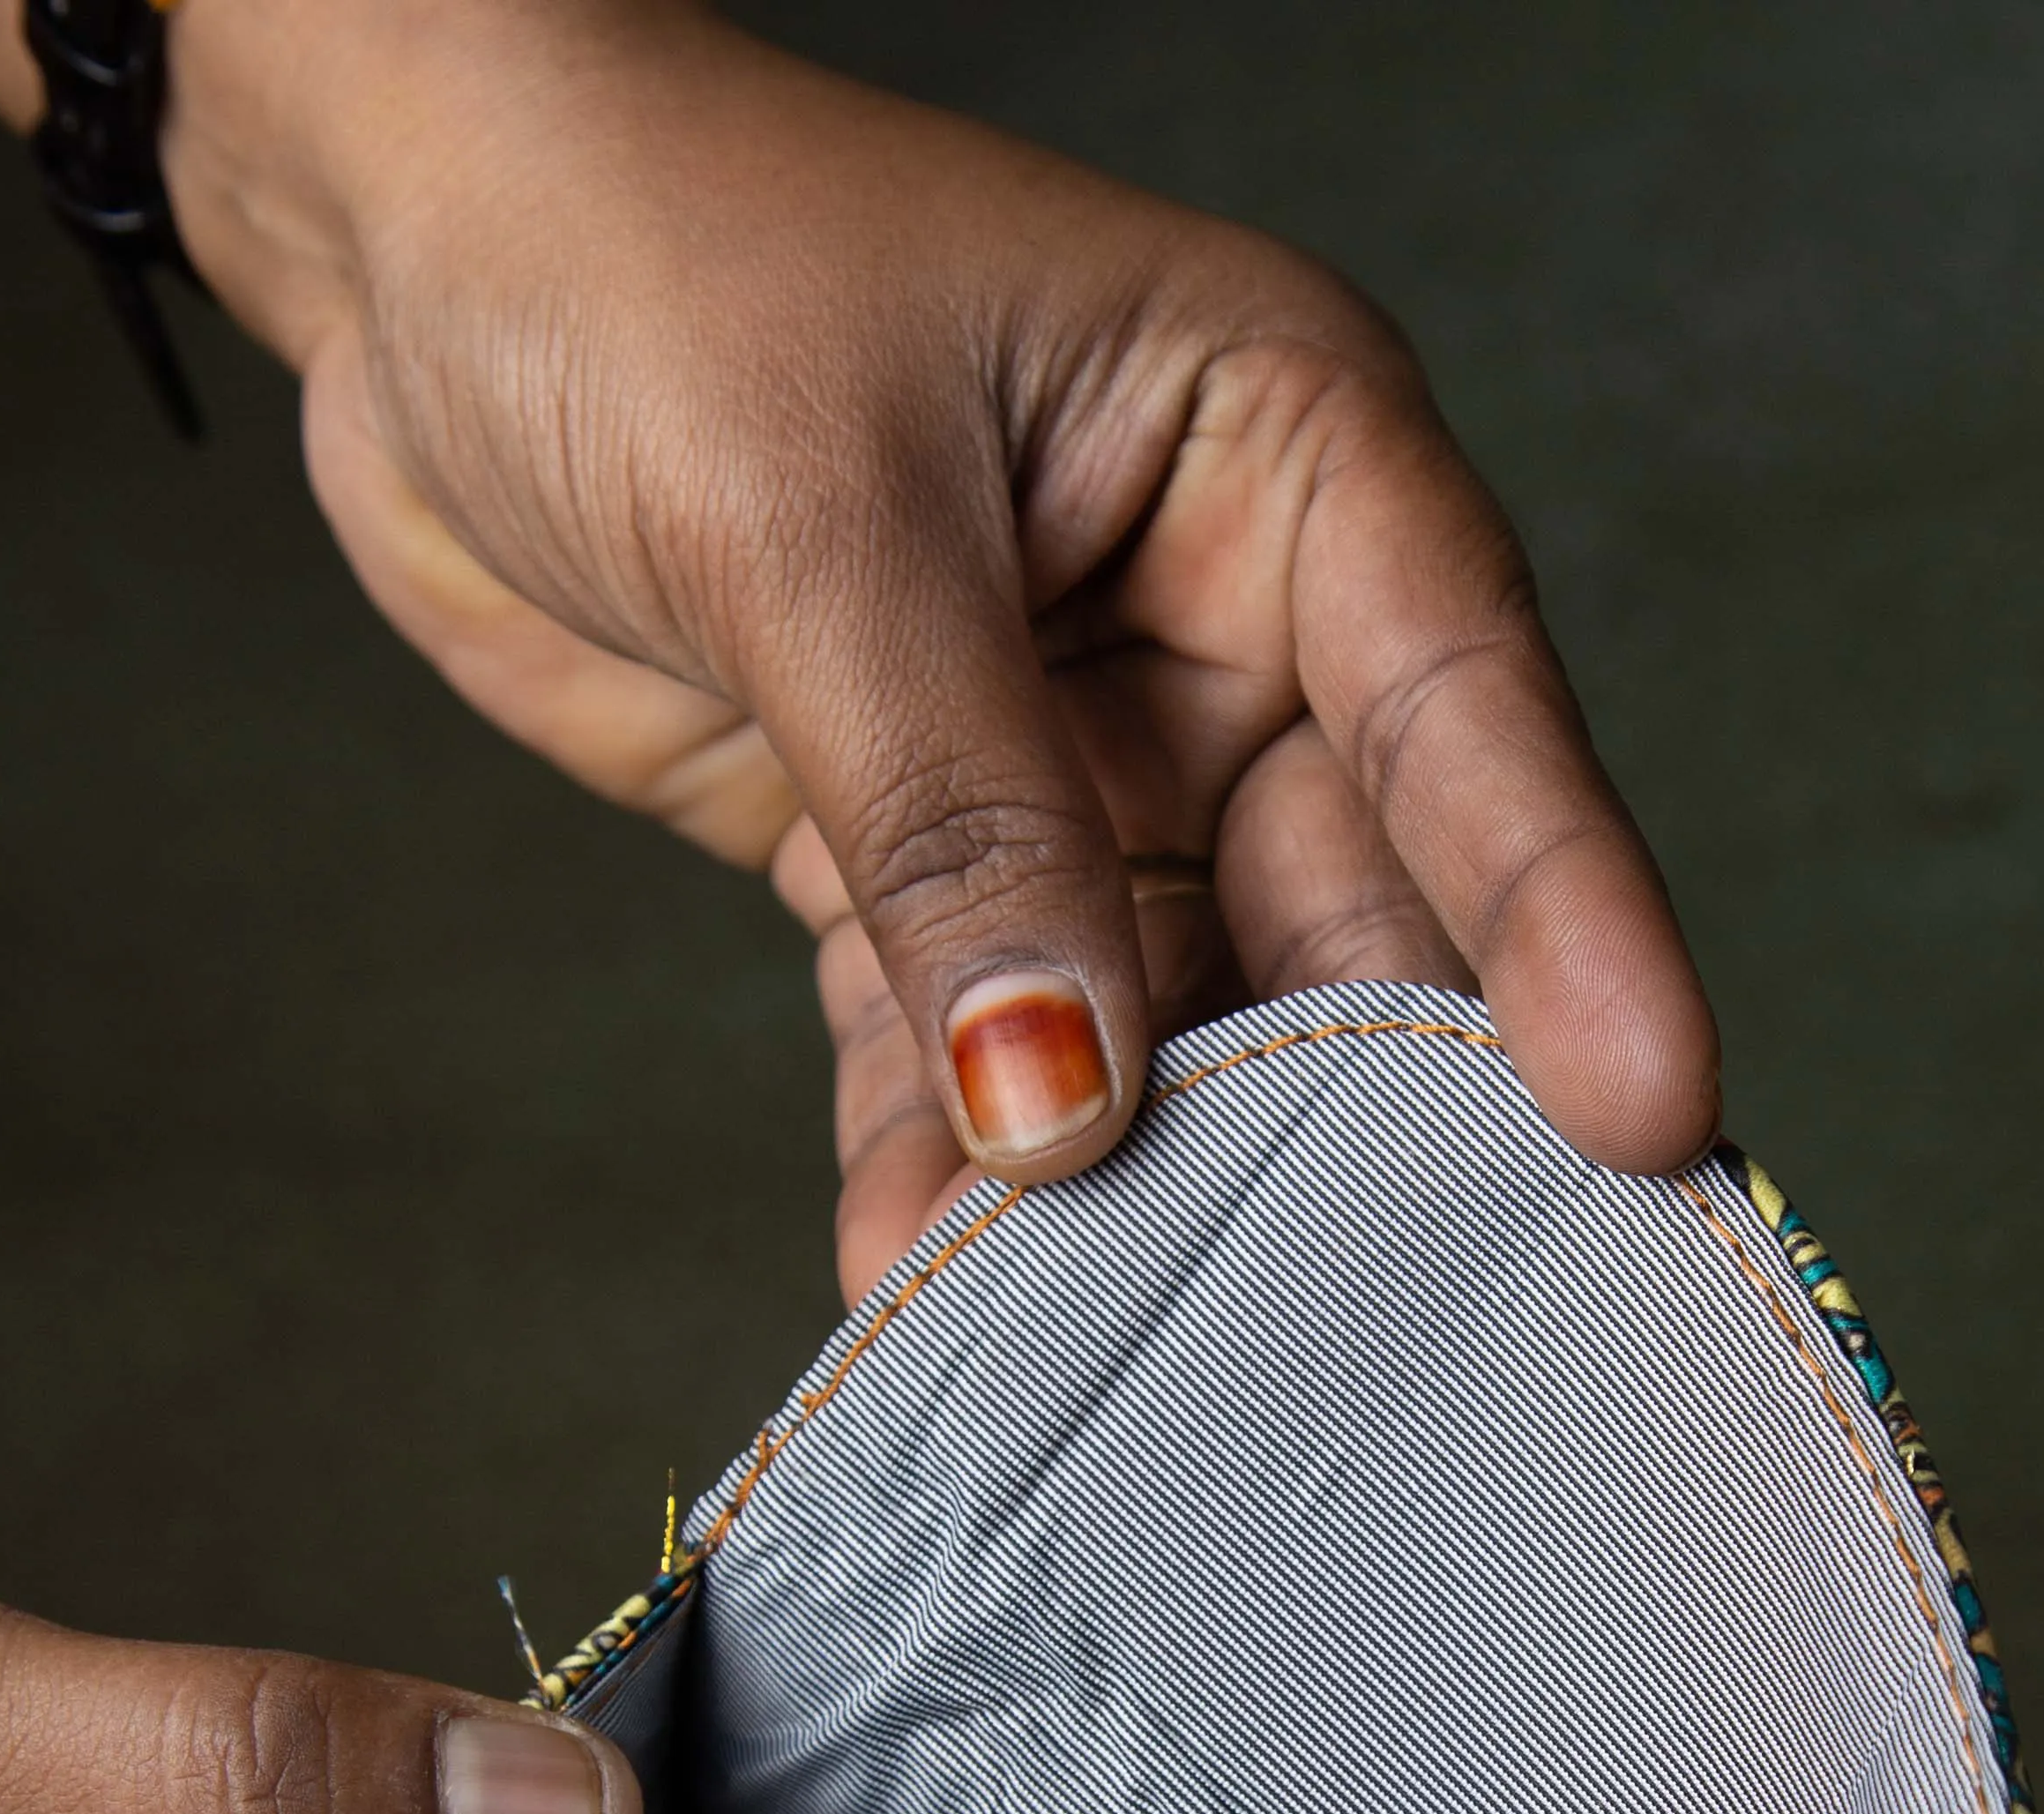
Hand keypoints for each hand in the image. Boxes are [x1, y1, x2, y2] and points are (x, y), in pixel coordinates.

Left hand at [0, 0, 1717, 1266]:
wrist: (398, 236)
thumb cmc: (636, 247)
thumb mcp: (817, 518)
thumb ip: (958, 825)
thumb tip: (1068, 1108)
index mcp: (1279, 459)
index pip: (1469, 717)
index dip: (1564, 923)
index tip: (1645, 1112)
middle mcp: (1218, 627)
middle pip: (1345, 916)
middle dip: (1348, 1118)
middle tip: (1405, 1321)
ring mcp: (1082, 761)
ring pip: (1162, 1023)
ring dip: (1125, 1187)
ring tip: (1118, 1346)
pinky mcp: (930, 866)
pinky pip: (972, 1052)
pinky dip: (944, 1169)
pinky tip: (932, 1290)